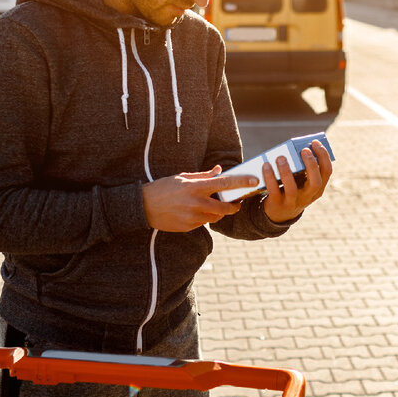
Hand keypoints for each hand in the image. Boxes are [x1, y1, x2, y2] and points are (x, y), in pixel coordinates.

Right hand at [142, 166, 259, 231]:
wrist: (143, 206)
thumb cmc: (163, 188)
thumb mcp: (182, 177)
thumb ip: (203, 175)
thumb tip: (219, 169)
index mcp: (195, 187)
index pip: (225, 183)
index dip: (242, 182)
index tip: (254, 181)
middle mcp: (196, 203)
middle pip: (226, 207)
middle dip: (234, 206)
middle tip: (236, 203)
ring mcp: (192, 217)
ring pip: (216, 217)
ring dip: (218, 212)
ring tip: (210, 206)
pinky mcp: (188, 227)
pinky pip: (203, 223)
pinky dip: (203, 218)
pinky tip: (194, 212)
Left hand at [262, 140, 332, 222]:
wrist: (280, 213)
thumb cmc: (293, 189)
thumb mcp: (302, 181)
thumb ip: (303, 167)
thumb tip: (296, 145)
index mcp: (317, 189)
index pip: (327, 172)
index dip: (323, 156)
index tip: (315, 143)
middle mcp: (308, 196)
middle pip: (315, 182)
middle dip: (311, 165)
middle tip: (304, 150)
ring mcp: (292, 202)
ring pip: (292, 188)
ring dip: (286, 171)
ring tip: (281, 157)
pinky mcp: (277, 204)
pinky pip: (274, 190)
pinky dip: (269, 177)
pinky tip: (266, 165)